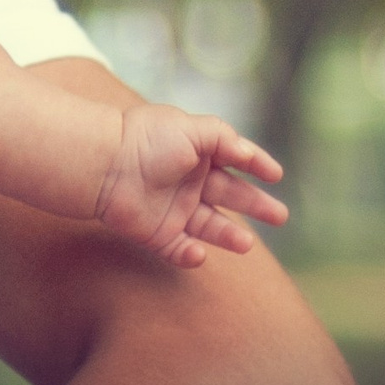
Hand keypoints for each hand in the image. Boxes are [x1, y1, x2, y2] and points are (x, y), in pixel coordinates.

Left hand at [93, 103, 289, 267]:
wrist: (104, 165)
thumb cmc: (147, 141)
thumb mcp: (191, 128)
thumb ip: (223, 138)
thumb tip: (248, 154)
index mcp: (195, 153)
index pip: (232, 158)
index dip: (255, 164)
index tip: (275, 174)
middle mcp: (187, 181)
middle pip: (228, 195)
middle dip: (255, 204)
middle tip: (280, 215)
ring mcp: (172, 209)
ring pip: (209, 227)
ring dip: (230, 236)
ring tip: (247, 244)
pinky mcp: (156, 233)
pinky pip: (178, 250)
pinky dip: (190, 256)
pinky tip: (199, 253)